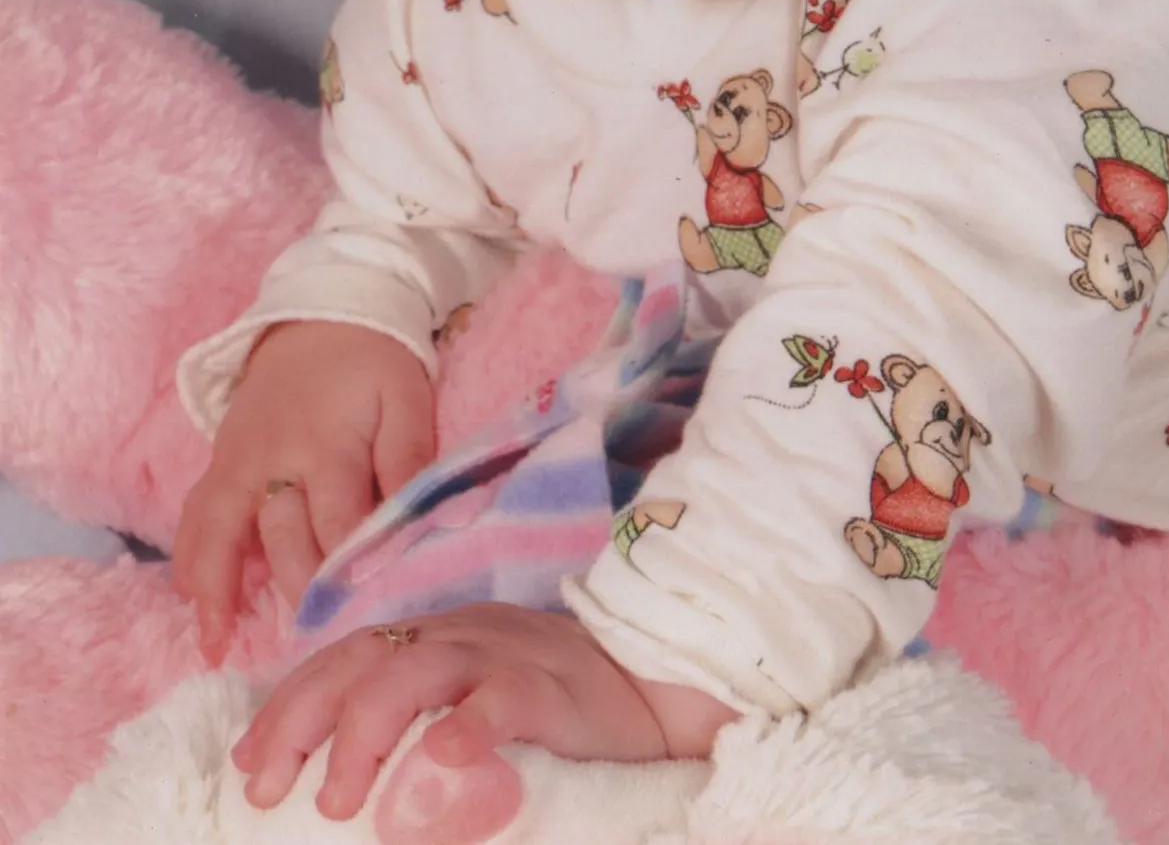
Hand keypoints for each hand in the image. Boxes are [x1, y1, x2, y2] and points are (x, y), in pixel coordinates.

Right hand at [173, 322, 434, 664]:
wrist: (321, 313)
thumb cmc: (374, 362)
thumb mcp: (407, 399)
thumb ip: (412, 461)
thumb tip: (435, 521)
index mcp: (329, 447)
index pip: (338, 528)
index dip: (349, 577)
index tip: (363, 623)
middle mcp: (274, 460)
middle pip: (280, 541)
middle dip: (295, 594)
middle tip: (311, 647)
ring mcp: (239, 462)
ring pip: (219, 532)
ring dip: (217, 590)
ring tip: (216, 646)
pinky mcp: (221, 460)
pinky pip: (196, 515)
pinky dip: (191, 560)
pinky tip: (196, 602)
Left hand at [230, 603, 735, 825]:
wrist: (654, 683)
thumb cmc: (557, 706)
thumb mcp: (472, 699)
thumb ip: (417, 716)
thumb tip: (341, 770)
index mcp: (435, 639)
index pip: (344, 657)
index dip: (288, 704)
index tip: (247, 761)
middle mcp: (460, 636)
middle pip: (362, 658)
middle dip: (302, 719)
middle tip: (267, 786)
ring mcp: (505, 654)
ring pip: (417, 671)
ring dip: (366, 733)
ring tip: (340, 799)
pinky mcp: (552, 688)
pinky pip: (503, 697)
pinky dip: (467, 726)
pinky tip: (440, 760)